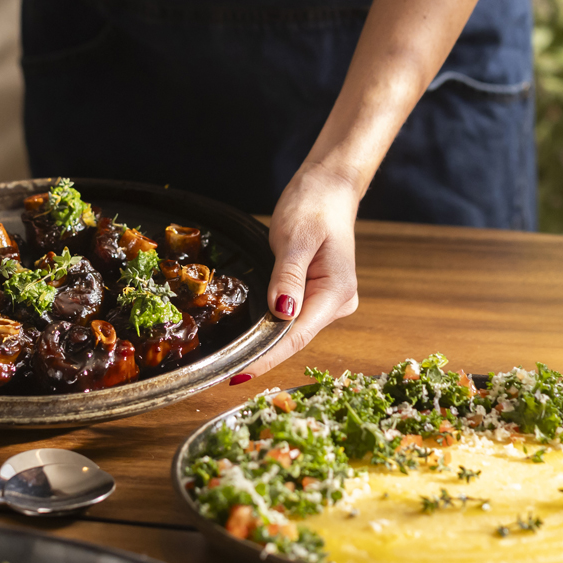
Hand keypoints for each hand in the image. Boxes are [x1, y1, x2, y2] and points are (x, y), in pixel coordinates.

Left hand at [239, 163, 362, 377]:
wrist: (329, 188)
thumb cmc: (315, 206)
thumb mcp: (296, 238)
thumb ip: (288, 276)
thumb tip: (282, 313)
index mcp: (336, 292)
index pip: (297, 336)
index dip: (267, 357)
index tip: (240, 373)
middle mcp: (337, 303)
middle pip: (295, 338)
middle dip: (263, 353)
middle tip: (225, 370)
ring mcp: (329, 302)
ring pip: (292, 330)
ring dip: (265, 342)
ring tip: (234, 358)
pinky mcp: (318, 296)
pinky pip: (292, 318)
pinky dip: (272, 327)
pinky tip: (252, 338)